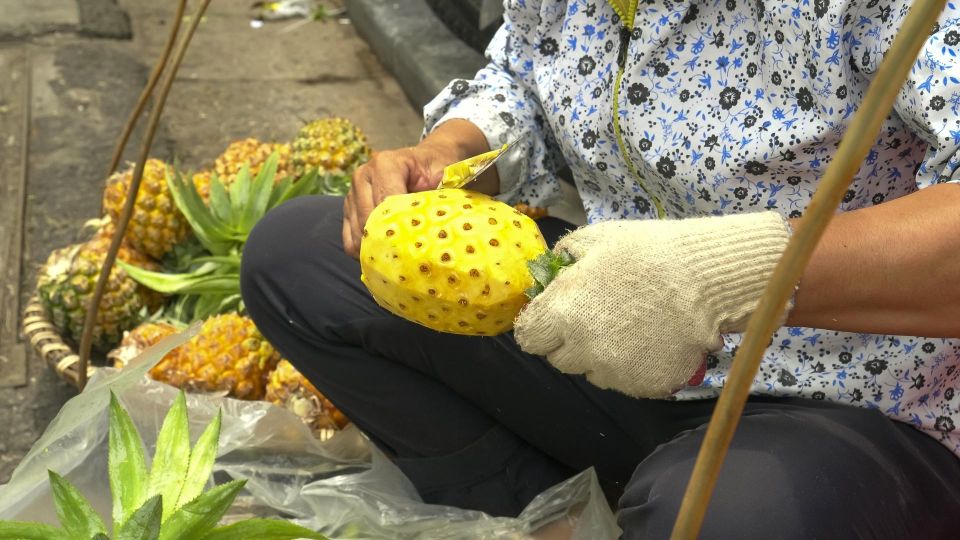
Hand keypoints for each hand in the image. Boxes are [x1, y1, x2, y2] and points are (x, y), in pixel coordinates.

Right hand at [342, 119, 497, 256]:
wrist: (428, 159)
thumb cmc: (438, 169)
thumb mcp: (445, 177)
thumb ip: (434, 198)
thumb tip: (429, 231)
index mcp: (385, 164)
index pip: (384, 204)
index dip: (398, 229)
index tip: (413, 246)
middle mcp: (363, 175)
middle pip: (367, 221)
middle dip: (386, 242)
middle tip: (406, 260)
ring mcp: (352, 192)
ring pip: (356, 232)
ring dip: (374, 249)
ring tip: (395, 260)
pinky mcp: (349, 207)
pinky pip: (348, 237)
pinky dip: (363, 250)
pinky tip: (382, 255)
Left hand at [514, 212, 790, 397]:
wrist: (708, 277)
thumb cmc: (649, 251)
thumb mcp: (597, 238)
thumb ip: (564, 257)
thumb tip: (550, 269)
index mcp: (562, 313)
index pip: (529, 339)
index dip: (540, 327)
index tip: (554, 318)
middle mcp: (583, 350)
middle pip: (559, 360)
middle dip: (570, 342)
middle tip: (597, 319)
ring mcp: (616, 373)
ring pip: (593, 373)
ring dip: (601, 357)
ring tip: (630, 328)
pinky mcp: (646, 387)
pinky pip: (627, 382)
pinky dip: (634, 367)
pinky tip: (652, 340)